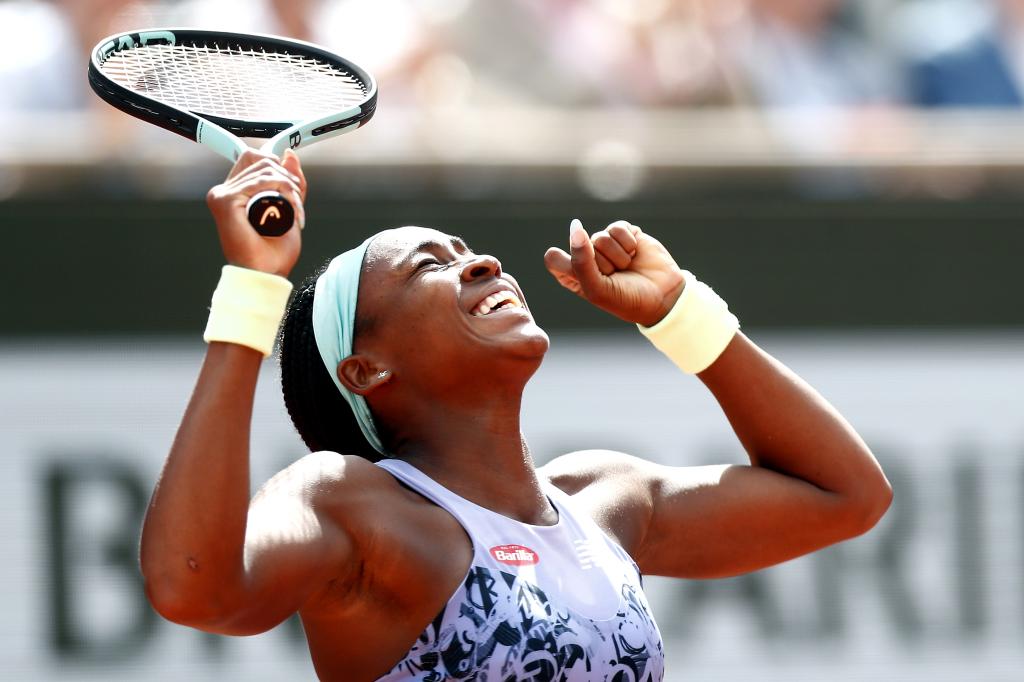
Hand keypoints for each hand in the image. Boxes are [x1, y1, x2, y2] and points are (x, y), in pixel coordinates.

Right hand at [205, 149, 306, 276]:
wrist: (267, 275)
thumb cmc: (273, 253)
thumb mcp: (291, 209)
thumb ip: (291, 182)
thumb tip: (289, 155)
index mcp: (234, 192)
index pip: (254, 158)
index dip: (277, 166)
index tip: (293, 184)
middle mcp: (224, 191)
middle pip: (261, 159)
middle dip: (287, 177)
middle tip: (297, 202)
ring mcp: (222, 195)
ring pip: (265, 168)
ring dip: (290, 188)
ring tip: (296, 212)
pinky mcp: (225, 201)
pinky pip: (261, 181)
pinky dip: (284, 193)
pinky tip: (291, 212)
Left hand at [544, 219, 684, 326]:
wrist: (663, 296)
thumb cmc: (626, 299)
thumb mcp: (597, 289)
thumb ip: (581, 261)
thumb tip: (576, 226)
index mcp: (572, 274)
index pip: (553, 258)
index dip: (570, 263)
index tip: (588, 275)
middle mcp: (587, 257)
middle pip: (579, 245)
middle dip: (602, 263)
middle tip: (616, 276)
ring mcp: (605, 245)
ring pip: (600, 236)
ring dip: (617, 255)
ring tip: (627, 267)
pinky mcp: (624, 233)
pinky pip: (617, 228)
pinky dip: (628, 243)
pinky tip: (635, 253)